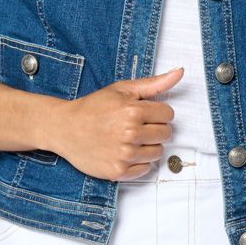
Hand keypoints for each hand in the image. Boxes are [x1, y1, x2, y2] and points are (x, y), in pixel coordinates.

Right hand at [43, 67, 184, 178]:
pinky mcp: (118, 172)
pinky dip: (138, 162)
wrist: (65, 129)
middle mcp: (130, 134)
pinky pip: (145, 169)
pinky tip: (124, 153)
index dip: (157, 113)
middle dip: (155, 129)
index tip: (143, 114)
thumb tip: (180, 72)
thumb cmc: (93, 107)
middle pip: (166, 134)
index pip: (168, 114)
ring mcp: (124, 155)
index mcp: (133, 111)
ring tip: (129, 140)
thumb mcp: (121, 89)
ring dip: (148, 146)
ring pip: (157, 153)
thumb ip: (153, 84)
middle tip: (136, 127)